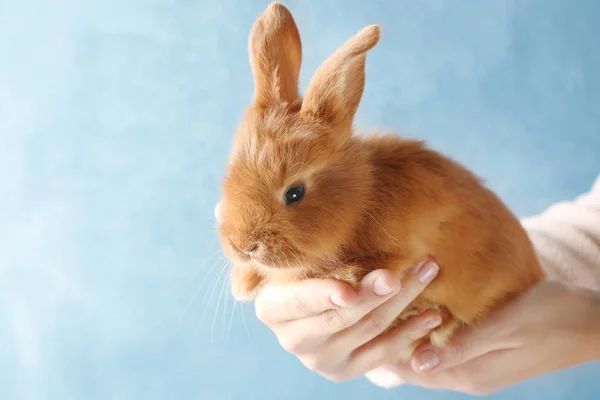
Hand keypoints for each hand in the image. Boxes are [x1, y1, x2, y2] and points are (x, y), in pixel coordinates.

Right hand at [254, 260, 440, 381]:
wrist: (310, 314)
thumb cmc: (309, 272)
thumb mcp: (303, 263)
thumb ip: (318, 252)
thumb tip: (342, 203)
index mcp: (272, 310)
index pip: (298, 303)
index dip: (322, 296)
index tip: (348, 291)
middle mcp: (293, 339)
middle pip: (339, 317)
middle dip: (372, 294)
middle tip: (398, 273)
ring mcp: (320, 359)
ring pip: (368, 330)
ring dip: (402, 302)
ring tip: (426, 274)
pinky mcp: (346, 371)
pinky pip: (383, 354)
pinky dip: (410, 332)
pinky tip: (431, 315)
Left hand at [368, 280, 599, 394]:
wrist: (592, 324)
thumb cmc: (552, 317)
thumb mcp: (507, 326)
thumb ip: (463, 345)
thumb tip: (419, 360)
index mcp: (469, 374)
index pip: (410, 367)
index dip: (381, 348)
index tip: (355, 325)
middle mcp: (467, 378)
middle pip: (412, 365)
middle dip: (386, 344)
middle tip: (356, 318)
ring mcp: (476, 371)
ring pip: (425, 358)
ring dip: (403, 339)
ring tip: (374, 318)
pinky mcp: (483, 358)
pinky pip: (442, 351)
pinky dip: (423, 337)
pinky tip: (411, 319)